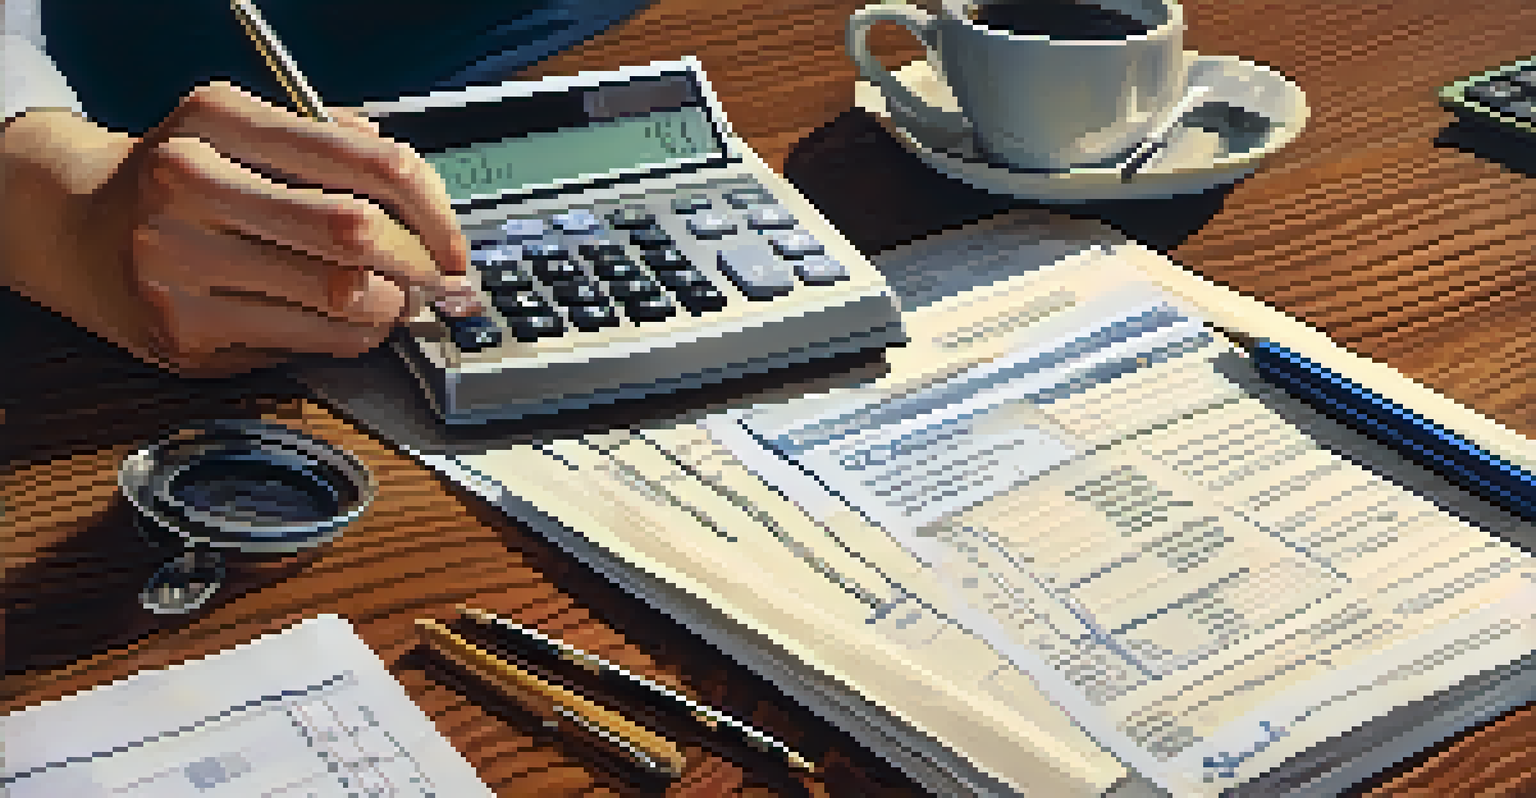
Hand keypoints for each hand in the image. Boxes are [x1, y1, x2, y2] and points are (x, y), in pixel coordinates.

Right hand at [0, 81, 479, 376]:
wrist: (77, 227)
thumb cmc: (187, 181)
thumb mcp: (247, 133)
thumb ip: (337, 148)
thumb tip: (429, 201)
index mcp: (219, 119)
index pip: (369, 161)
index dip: (434, 209)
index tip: (454, 241)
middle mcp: (189, 184)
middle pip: (356, 232)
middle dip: (418, 265)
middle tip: (436, 279)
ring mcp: (179, 262)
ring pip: (338, 297)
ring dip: (389, 308)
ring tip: (390, 301)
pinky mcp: (182, 330)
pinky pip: (306, 343)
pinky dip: (348, 339)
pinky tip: (345, 324)